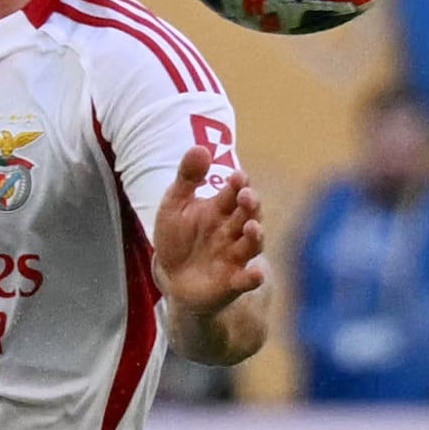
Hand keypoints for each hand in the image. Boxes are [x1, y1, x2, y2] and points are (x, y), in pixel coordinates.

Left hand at [151, 145, 265, 315]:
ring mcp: (234, 256)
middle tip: (246, 196)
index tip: (237, 176)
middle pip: (247, 215)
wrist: (172, 278)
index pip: (234, 192)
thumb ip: (187, 177)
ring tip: (252, 226)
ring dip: (255, 236)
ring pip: (251, 244)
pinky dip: (252, 277)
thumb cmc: (177, 237)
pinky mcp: (232, 282)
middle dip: (249, 205)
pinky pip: (246, 280)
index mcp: (220, 209)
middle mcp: (232, 230)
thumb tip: (200, 148)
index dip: (238, 184)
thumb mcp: (175, 204)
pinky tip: (256, 274)